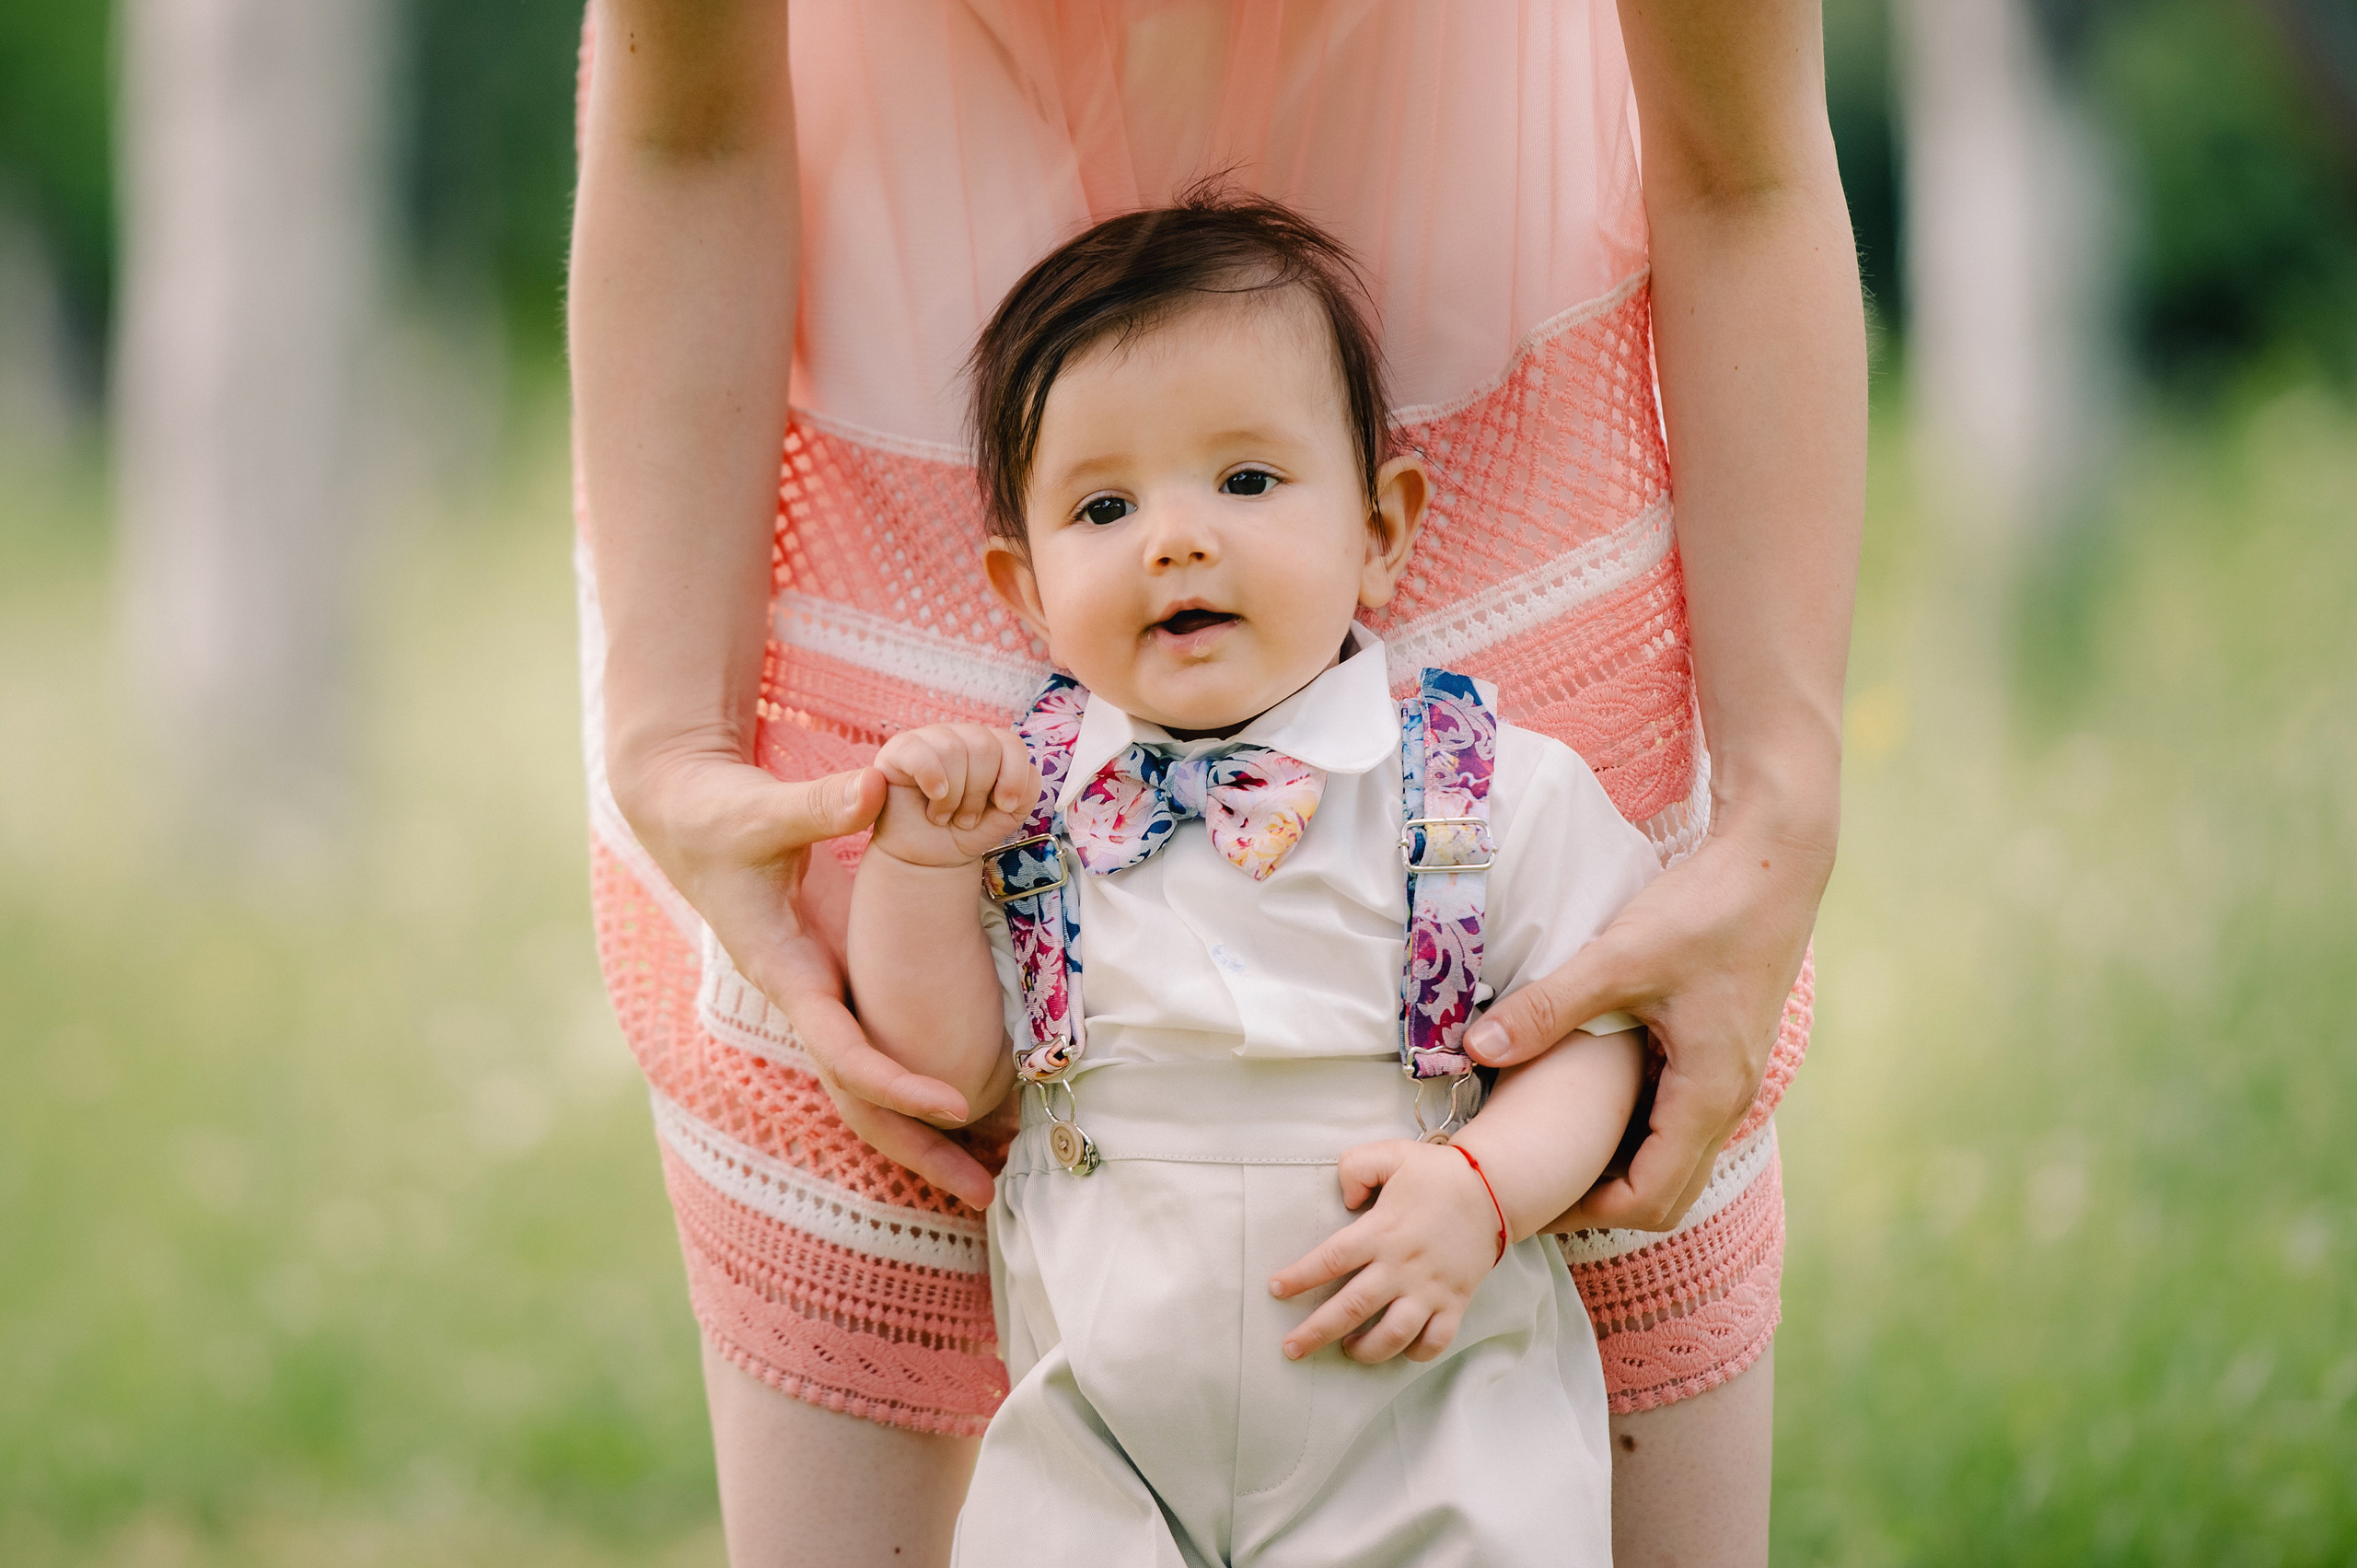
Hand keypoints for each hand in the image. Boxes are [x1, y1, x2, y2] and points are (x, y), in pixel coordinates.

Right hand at [612, 744, 999, 1207]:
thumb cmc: (720, 816)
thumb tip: (875, 787)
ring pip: (872, 1087)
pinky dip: (919, 1084)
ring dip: (925, 1135)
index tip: (952, 1105)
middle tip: (986, 1196)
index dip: (894, 1082)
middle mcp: (806, 998)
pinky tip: (973, 1109)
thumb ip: (819, 805)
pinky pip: (882, 1049)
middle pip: (860, 1099)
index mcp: (785, 972)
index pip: (843, 1049)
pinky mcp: (838, 981)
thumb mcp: (763, 810)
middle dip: (919, 1150)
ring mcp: (823, 995)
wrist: (686, 817)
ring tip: (992, 1177)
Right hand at [870, 724, 1039, 867]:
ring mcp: (929, 739)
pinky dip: (931, 777)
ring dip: (953, 796)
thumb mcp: (1008, 814)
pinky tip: (933, 796)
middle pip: (984, 747)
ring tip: (944, 815)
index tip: (1005, 806)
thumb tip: (1027, 770)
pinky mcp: (899, 750)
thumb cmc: (967, 830)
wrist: (930, 857)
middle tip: (967, 818)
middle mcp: (961, 736)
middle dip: (979, 793)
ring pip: (953, 750)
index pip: (1011, 743)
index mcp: (990, 747)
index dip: (1013, 777)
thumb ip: (1028, 789)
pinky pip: (918, 751)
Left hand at [1267, 1140, 1501, 1364]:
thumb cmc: (1435, 1174)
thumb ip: (1356, 1167)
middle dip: (1316, 1332)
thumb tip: (1343, 1198)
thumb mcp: (1391, 1154)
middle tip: (1290, 1348)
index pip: (1331, 1259)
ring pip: (1393, 1334)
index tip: (1275, 1290)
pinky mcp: (1455, 1302)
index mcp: (1381, 1231)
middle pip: (1352, 1308)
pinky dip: (1415, 1353)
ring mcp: (1430, 1289)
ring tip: (1346, 1349)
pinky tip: (1398, 1350)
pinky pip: (1435, 1341)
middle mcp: (1402, 1266)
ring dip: (1365, 1350)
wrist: (1492, 1189)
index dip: (1300, 1277)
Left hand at [1463, 810, 1826, 1232]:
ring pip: (1675, 1157)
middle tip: (1534, 1188)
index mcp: (1708, 1095)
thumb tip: (1475, 1049)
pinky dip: (1635, 1129)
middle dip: (1600, 1202)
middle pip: (1666, 1194)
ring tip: (1552, 1148)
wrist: (1774, 863)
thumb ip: (1546, 1008)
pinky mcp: (1723, 1053)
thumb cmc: (1707, 910)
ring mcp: (1731, 1079)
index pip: (1650, 1199)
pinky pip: (1679, 1118)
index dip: (1586, 1212)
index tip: (1530, 1206)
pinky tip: (1589, 1100)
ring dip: (1618, 1165)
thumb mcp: (1618, 959)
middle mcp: (1729, 1101)